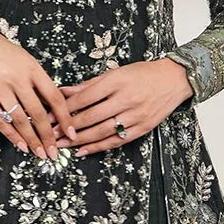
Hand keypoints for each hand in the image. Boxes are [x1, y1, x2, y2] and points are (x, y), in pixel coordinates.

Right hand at [0, 14, 80, 159]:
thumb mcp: (21, 56)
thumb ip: (35, 78)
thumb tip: (49, 104)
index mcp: (31, 67)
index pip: (54, 97)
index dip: (65, 118)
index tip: (71, 132)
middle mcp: (17, 78)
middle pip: (39, 114)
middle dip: (48, 137)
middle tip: (55, 153)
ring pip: (21, 121)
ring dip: (32, 140)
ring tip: (40, 154)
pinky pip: (0, 120)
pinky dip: (12, 135)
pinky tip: (21, 145)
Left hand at [59, 59, 192, 155]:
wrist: (174, 80)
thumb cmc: (143, 73)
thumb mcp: (116, 72)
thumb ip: (89, 85)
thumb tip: (63, 92)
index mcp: (117, 81)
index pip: (85, 98)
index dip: (65, 109)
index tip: (49, 116)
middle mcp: (126, 99)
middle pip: (91, 117)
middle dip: (68, 128)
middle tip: (50, 134)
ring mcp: (135, 115)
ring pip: (102, 132)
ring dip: (79, 140)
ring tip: (62, 145)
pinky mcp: (142, 128)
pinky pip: (116, 140)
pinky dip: (98, 147)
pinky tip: (82, 151)